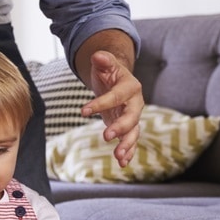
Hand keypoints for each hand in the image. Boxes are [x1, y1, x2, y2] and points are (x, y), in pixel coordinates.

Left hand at [82, 50, 143, 166]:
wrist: (117, 80)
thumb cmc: (108, 71)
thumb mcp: (105, 63)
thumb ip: (103, 60)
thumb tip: (97, 55)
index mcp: (131, 86)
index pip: (116, 96)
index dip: (100, 103)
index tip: (83, 112)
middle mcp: (136, 103)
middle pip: (132, 117)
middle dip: (120, 127)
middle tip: (106, 136)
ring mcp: (133, 117)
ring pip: (134, 132)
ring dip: (127, 145)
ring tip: (118, 157)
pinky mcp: (128, 127)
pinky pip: (131, 141)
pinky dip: (128, 152)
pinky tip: (122, 164)